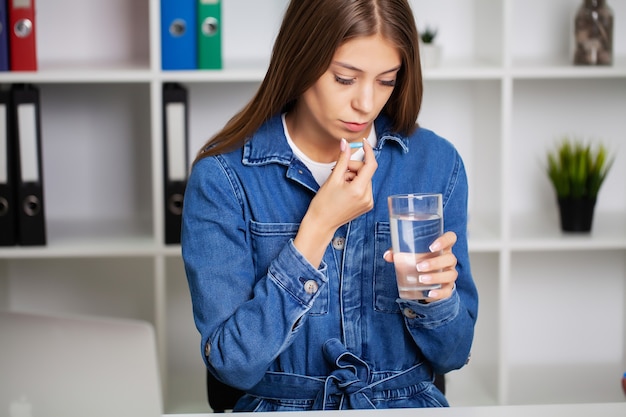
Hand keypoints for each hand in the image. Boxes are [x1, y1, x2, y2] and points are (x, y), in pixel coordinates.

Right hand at [294, 139, 377, 266]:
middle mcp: (367, 197)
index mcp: (359, 190)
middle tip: (337, 171)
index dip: (368, 151)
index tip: (363, 143)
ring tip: (339, 184)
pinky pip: (364, 188)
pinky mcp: (367, 206)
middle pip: (366, 171)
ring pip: (364, 179)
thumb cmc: (323, 204)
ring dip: (353, 176)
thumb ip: (342, 160)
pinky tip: (344, 190)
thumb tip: (345, 144)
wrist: (321, 224)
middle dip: (352, 167)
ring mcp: (368, 202)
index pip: (371, 164)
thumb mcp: (333, 178)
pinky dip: (355, 185)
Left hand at [384, 231, 457, 301]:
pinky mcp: (447, 288)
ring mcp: (449, 273)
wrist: (426, 280)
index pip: (450, 238)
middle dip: (435, 262)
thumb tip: (388, 255)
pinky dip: (439, 293)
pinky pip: (447, 291)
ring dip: (436, 277)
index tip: (432, 246)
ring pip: (450, 274)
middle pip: (450, 258)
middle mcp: (449, 259)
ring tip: (421, 279)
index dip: (445, 240)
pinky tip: (430, 293)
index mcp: (442, 247)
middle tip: (419, 266)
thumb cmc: (418, 261)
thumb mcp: (409, 254)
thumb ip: (398, 252)